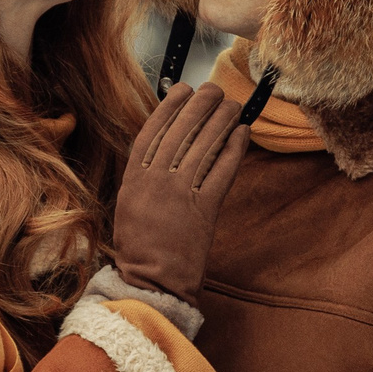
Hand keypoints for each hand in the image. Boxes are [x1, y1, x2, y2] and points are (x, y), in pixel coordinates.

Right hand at [113, 82, 249, 306]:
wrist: (153, 282)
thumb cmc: (140, 246)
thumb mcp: (130, 203)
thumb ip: (144, 174)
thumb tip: (166, 143)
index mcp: (134, 178)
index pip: (153, 131)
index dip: (170, 107)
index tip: (183, 89)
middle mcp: (156, 180)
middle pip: (182, 131)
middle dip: (201, 105)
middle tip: (215, 89)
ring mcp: (181, 193)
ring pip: (205, 146)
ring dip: (222, 121)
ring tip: (233, 106)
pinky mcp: (205, 209)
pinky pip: (223, 171)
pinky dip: (234, 149)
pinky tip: (242, 133)